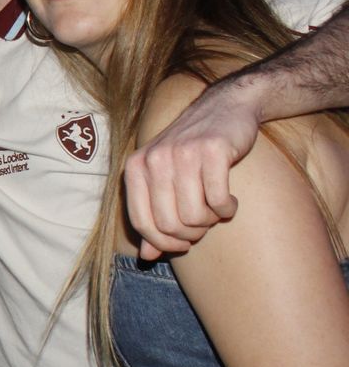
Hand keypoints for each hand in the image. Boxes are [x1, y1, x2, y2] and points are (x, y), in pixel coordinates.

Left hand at [123, 77, 259, 259]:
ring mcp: (182, 153)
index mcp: (135, 168)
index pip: (142, 223)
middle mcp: (154, 159)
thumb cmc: (192, 152)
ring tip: (216, 209)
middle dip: (191, 234)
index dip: (163, 243)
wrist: (225, 108)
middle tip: (204, 224)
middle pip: (169, 223)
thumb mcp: (164, 180)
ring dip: (211, 221)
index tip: (182, 246)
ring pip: (194, 215)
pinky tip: (230, 201)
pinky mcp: (212, 150)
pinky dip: (227, 209)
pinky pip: (218, 200)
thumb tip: (146, 257)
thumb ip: (153, 216)